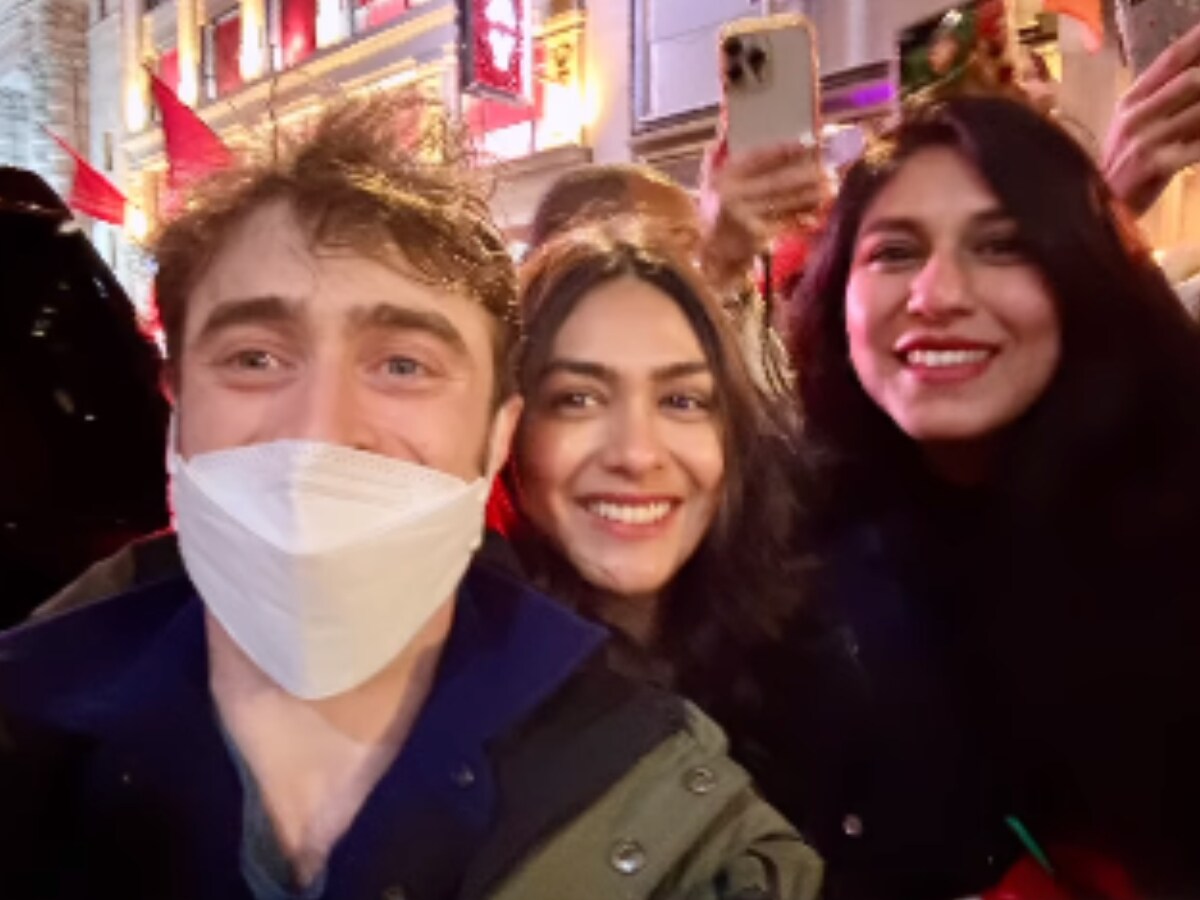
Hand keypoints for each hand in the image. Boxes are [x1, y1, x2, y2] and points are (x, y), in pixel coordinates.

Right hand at [698, 138, 825, 290]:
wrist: (708, 256)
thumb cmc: (714, 215)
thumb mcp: (710, 183)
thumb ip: (717, 156)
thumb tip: (726, 124)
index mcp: (723, 178)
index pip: (758, 157)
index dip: (785, 150)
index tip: (807, 143)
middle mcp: (732, 197)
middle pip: (777, 181)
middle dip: (806, 174)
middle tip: (828, 169)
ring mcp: (745, 219)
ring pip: (786, 203)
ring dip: (812, 196)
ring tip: (830, 188)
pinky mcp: (757, 238)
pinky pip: (786, 225)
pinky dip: (803, 220)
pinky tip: (817, 215)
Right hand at [1103, 20, 1199, 216]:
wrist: (1100, 209)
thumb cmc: (1127, 168)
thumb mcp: (1137, 129)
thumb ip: (1164, 102)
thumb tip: (1197, 77)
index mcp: (1130, 101)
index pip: (1171, 59)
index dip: (1198, 40)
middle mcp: (1134, 115)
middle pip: (1191, 79)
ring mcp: (1143, 139)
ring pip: (1199, 110)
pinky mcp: (1153, 164)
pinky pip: (1198, 146)